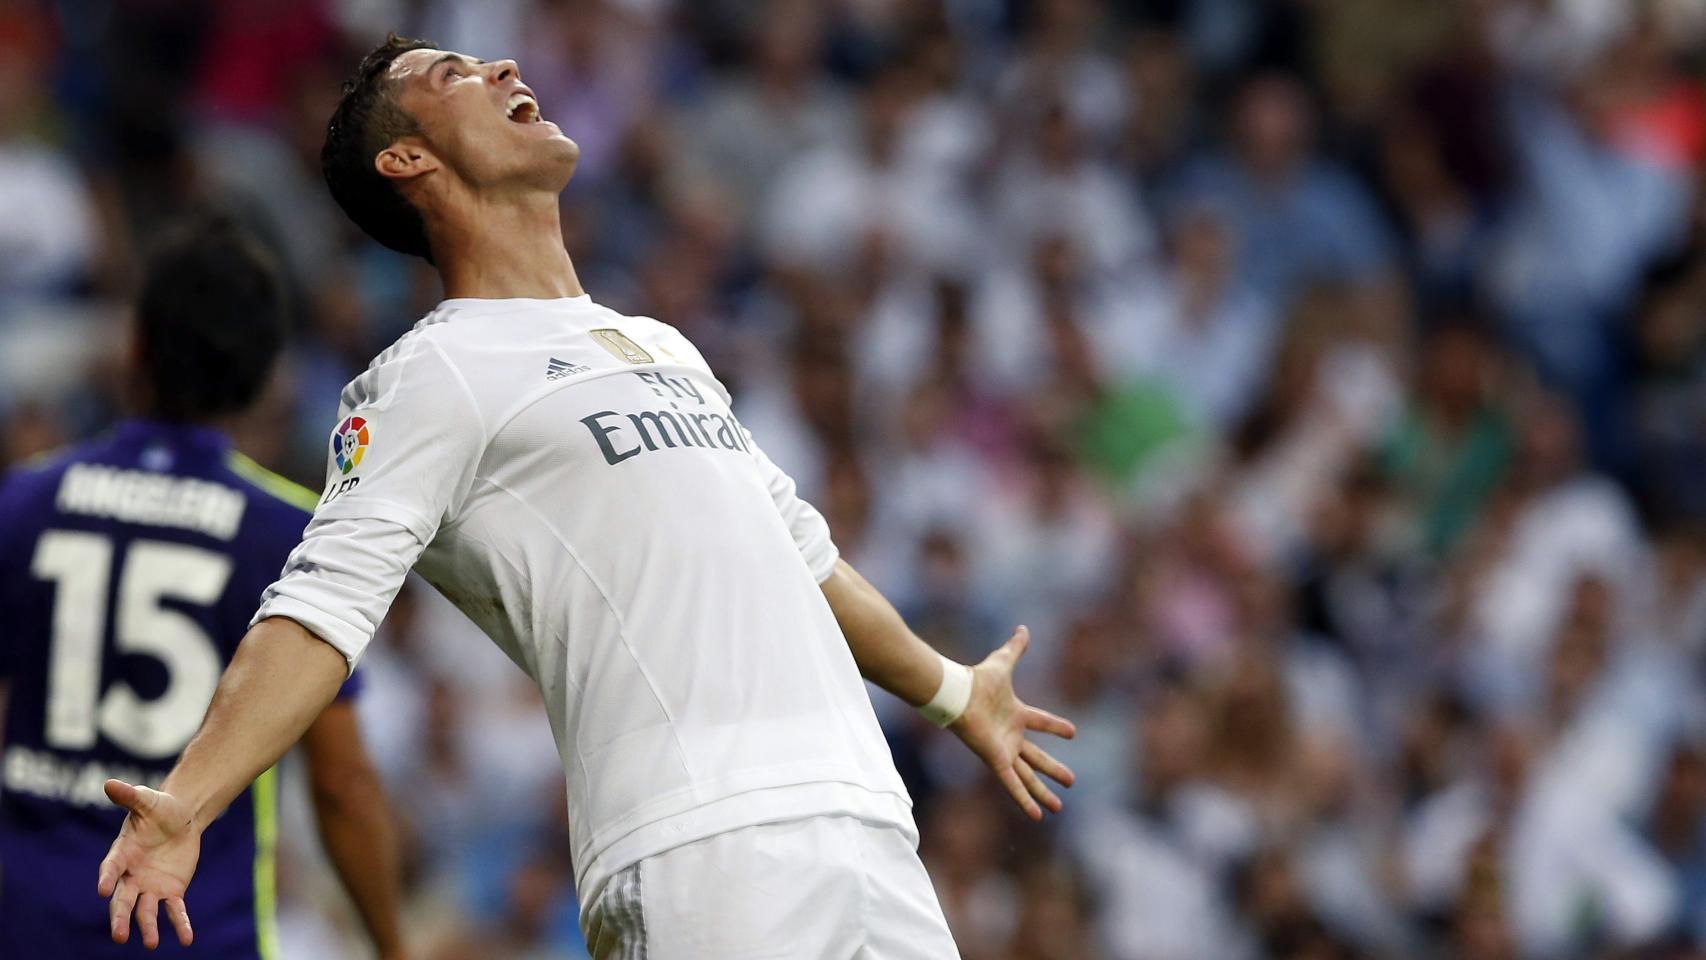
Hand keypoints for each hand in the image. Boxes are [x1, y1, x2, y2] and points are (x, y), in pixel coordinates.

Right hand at [97, 779, 201, 947]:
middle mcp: (131, 876)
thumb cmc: (158, 808)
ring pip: (146, 911)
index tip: (104, 889)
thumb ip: (130, 796)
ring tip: (151, 944)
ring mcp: (150, 886)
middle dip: (120, 918)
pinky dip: (180, 924)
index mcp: (122, 854)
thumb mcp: (147, 800)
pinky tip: (187, 939)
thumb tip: (110, 784)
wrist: (181, 818)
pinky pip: (175, 911)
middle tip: (119, 936)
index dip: (107, 878)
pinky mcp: (172, 891)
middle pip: (123, 900)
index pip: (111, 868)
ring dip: (148, 928)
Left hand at [948, 626, 1076, 819]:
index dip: (1056, 726)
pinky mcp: (997, 760)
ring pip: (1028, 776)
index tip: (1073, 732)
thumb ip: (1015, 648)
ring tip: (1059, 807)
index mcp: (1015, 714)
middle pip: (1037, 757)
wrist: (957, 694)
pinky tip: (1037, 816)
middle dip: (1053, 770)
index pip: (1041, 721)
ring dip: (1043, 791)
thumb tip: (1023, 628)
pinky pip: (1013, 784)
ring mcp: (1004, 750)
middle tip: (1071, 780)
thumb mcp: (1004, 662)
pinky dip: (1024, 800)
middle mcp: (1010, 735)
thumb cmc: (978, 680)